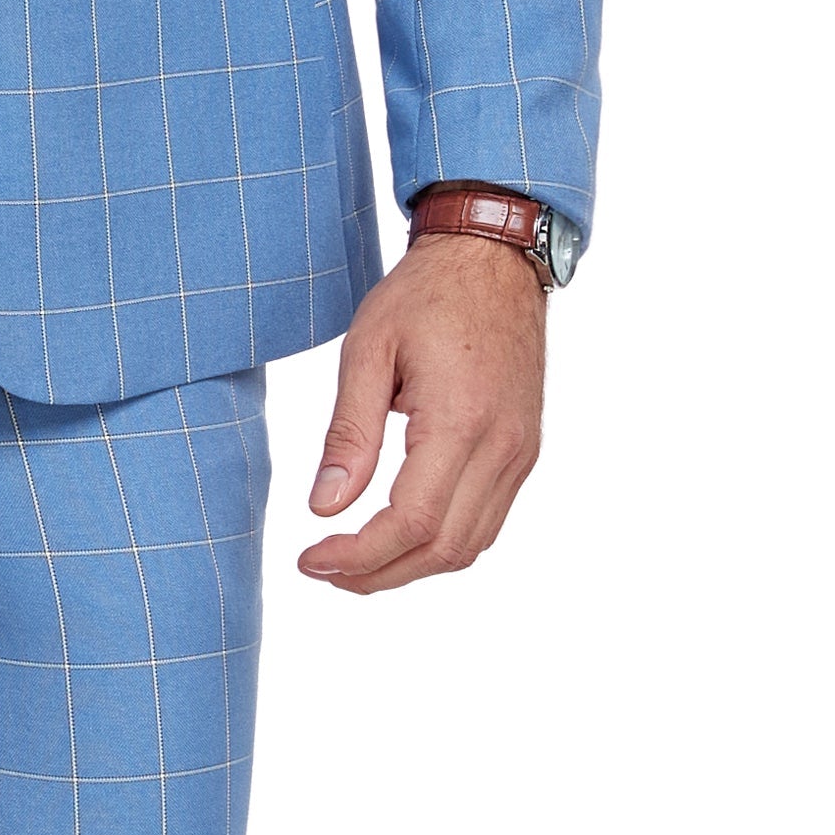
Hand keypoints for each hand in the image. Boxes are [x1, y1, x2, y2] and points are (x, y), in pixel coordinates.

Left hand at [296, 237, 547, 595]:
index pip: (413, 522)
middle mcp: (503, 446)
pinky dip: (442, 543)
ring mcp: (521, 452)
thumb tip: (324, 509)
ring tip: (354, 561)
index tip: (310, 559)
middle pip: (444, 550)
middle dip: (378, 574)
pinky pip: (487, 520)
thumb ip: (348, 434)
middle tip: (323, 568)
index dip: (359, 556)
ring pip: (470, 546)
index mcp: (460, 420)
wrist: (494, 260)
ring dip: (410, 567)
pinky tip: (398, 534)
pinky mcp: (524, 451)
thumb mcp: (368, 350)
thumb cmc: (426, 295)